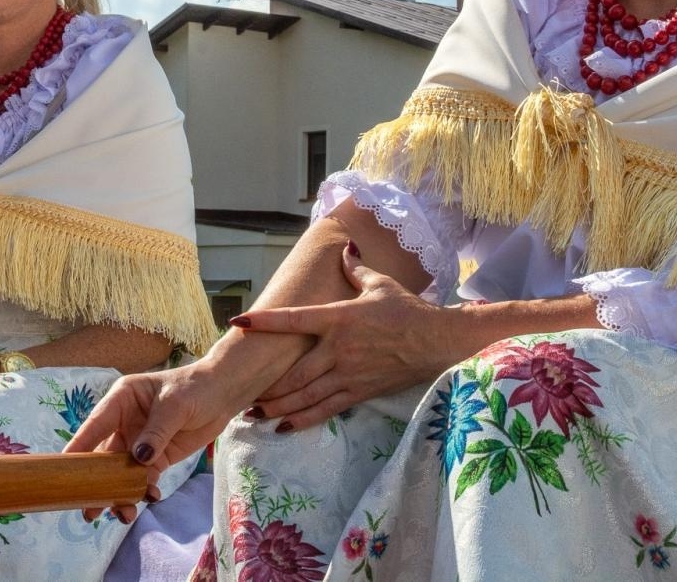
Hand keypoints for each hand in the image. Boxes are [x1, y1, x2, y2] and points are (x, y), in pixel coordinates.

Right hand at [64, 361, 249, 523]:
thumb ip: (156, 432)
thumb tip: (138, 459)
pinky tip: (148, 498)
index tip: (62, 471)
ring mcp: (139, 441)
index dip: (78, 448)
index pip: (94, 426)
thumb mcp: (174, 405)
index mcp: (121, 400)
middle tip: (89, 509)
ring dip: (119, 492)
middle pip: (103, 456)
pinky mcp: (155, 457)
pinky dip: (142, 490)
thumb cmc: (195, 387)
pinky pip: (142, 477)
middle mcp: (124, 422)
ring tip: (122, 513)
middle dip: (96, 482)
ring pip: (121, 472)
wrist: (224, 394)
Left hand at [240, 243, 462, 429]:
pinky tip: (284, 427)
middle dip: (267, 384)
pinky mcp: (359, 392)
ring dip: (277, 406)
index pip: (294, 319)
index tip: (239, 322)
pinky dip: (303, 419)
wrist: (437, 340)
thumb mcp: (380, 284)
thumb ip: (355, 271)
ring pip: (305, 395)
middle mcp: (338, 349)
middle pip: (293, 372)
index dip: (265, 321)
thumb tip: (345, 250)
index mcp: (339, 319)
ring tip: (254, 413)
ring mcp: (348, 374)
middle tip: (243, 391)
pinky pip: (326, 409)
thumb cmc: (407, 309)